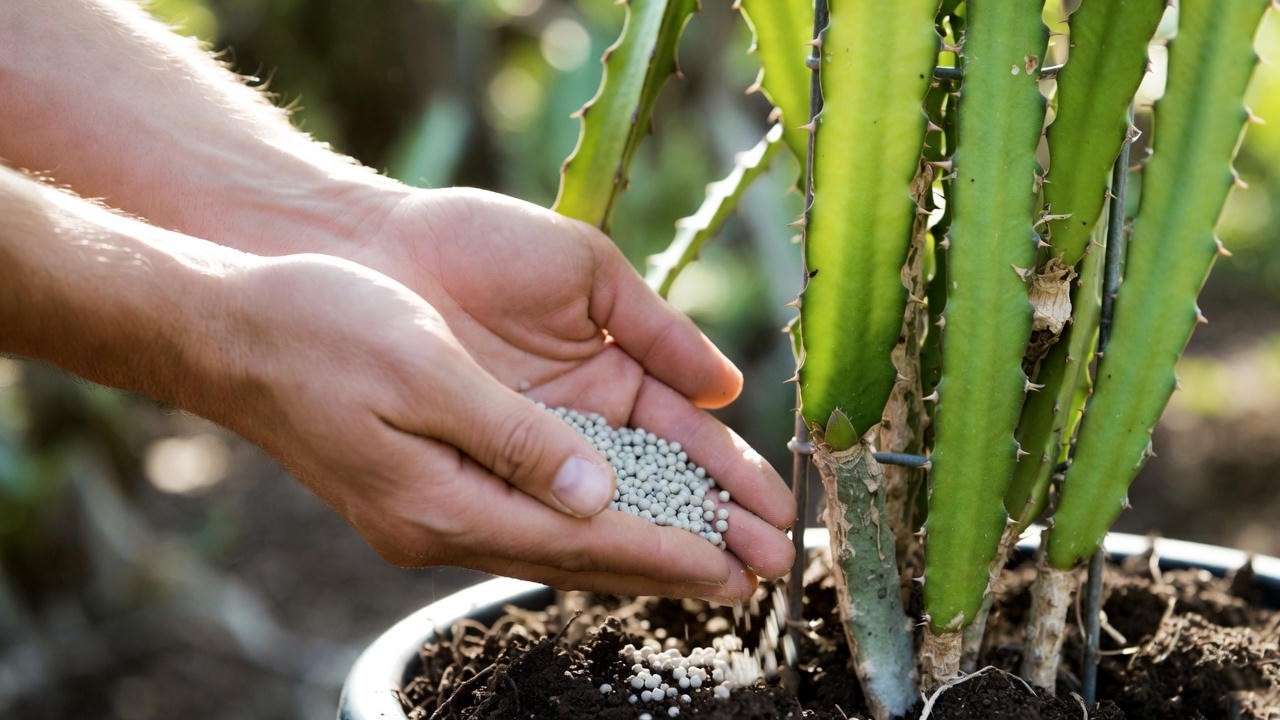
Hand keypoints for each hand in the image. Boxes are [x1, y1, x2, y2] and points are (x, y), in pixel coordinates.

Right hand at [210, 248, 790, 601]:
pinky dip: (593, 515)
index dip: (666, 550)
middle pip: (584, 553)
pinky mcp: (435, 483)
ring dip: (644, 542)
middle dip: (674, 560)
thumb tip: (596, 493)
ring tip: (716, 551)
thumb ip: (514, 439)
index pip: (583, 538)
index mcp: (445, 503)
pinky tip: (627, 511)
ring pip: (566, 536)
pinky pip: (536, 510)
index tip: (735, 566)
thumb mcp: (422, 373)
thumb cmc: (322, 331)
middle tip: (753, 573)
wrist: (234, 328)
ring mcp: (438, 507)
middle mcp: (447, 520)